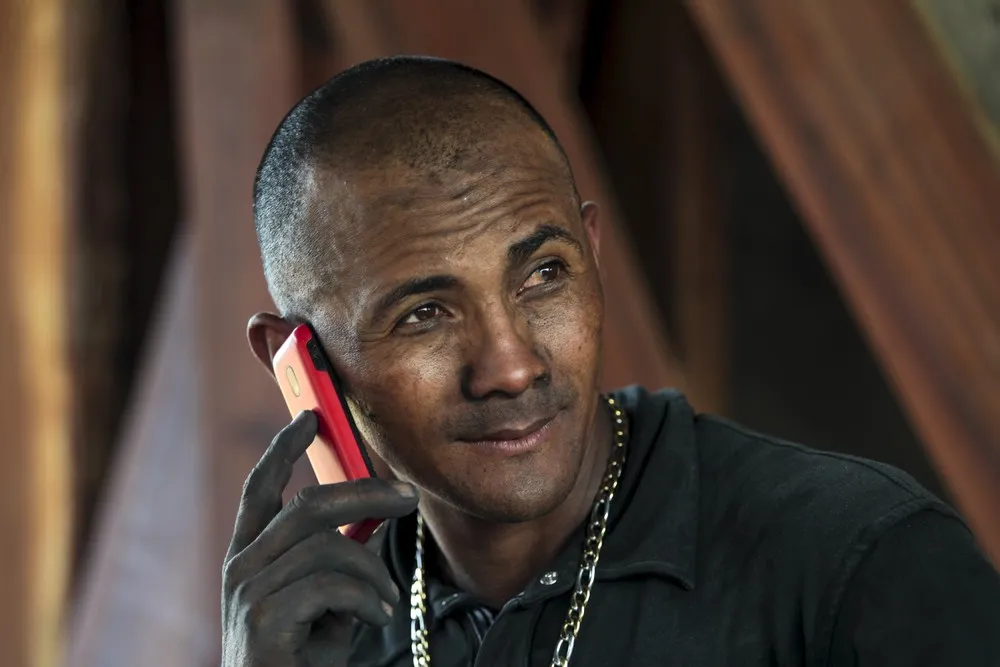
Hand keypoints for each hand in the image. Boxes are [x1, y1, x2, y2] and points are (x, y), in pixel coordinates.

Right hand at [221, 410, 418, 666]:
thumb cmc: (304, 659)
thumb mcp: (325, 601)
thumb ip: (337, 558)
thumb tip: (373, 514)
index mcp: (248, 558)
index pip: (260, 490)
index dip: (283, 449)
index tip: (309, 417)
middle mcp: (240, 568)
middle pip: (309, 504)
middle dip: (366, 494)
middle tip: (408, 496)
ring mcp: (248, 593)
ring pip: (329, 545)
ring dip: (372, 573)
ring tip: (385, 603)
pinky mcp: (264, 620)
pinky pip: (333, 584)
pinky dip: (368, 598)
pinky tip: (376, 617)